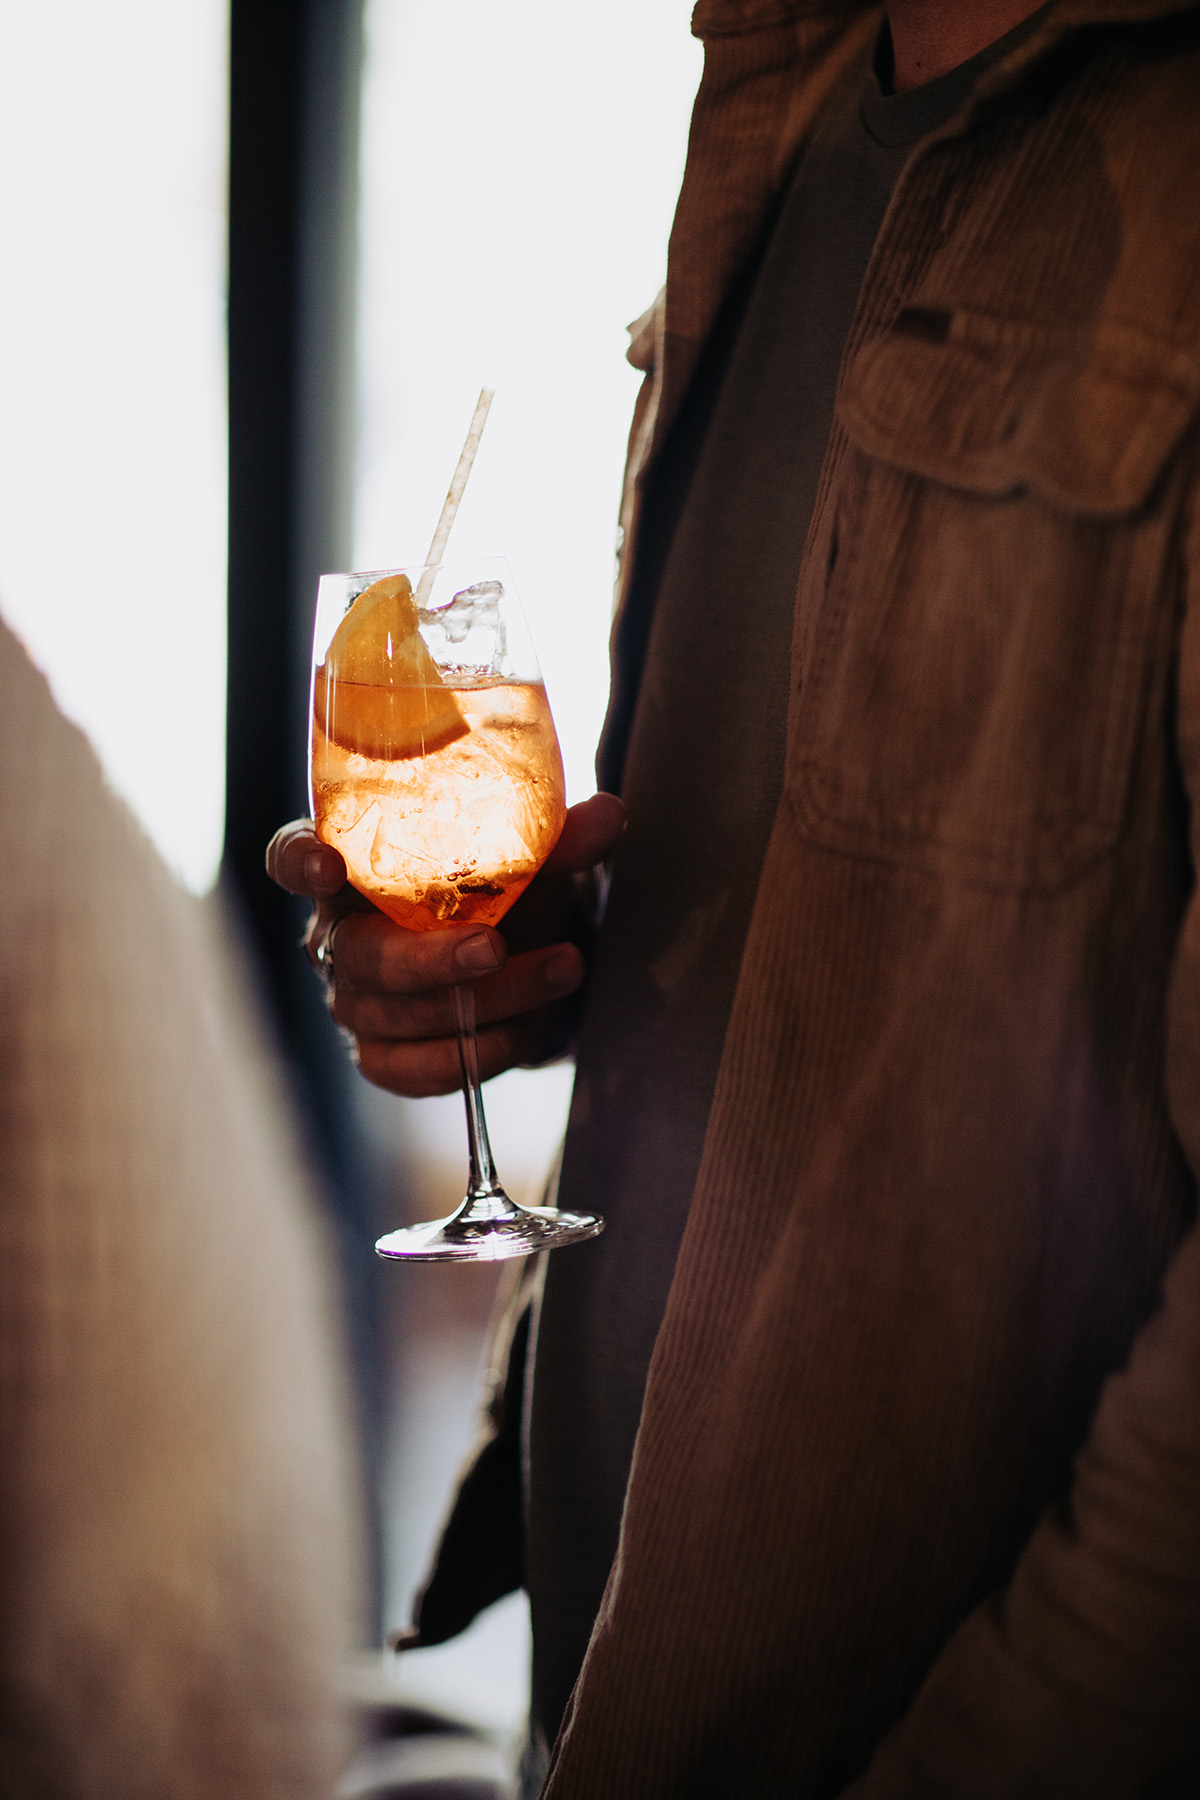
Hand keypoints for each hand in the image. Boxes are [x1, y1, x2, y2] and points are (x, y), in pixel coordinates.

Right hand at [265, 793, 625, 1096]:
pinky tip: (521, 1033)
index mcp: (352, 866)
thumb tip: (609, 815)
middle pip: (355, 955)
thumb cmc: (504, 890)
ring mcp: (356, 1001)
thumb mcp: (528, 857)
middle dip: (426, 958)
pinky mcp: (383, 1055)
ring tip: (561, 969)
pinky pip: (411, 1070)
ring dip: (485, 1000)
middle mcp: (340, 935)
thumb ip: (558, 838)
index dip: (298, 862)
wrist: (528, 957)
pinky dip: (471, 1056)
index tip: (327, 866)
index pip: (290, 857)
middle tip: (492, 946)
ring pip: (396, 1015)